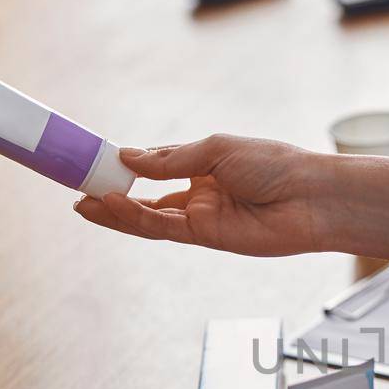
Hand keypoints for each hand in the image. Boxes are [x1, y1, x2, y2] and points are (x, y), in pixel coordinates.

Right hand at [73, 133, 388, 261]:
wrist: (313, 196)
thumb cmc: (276, 165)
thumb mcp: (216, 150)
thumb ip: (170, 159)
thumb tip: (127, 157)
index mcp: (203, 165)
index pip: (154, 166)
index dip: (125, 165)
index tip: (94, 160)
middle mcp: (198, 193)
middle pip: (145, 196)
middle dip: (110, 193)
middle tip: (76, 187)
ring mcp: (201, 218)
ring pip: (147, 217)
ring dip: (115, 211)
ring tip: (83, 202)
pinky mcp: (207, 238)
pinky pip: (163, 229)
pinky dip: (135, 219)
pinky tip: (111, 206)